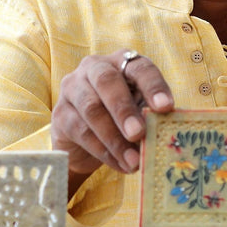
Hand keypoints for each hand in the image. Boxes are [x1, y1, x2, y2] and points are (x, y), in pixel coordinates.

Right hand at [51, 49, 173, 195]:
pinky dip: (103, 151)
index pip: (140, 67)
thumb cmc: (121, 119)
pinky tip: (120, 164)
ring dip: (114, 138)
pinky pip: (81, 131)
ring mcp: (73, 88)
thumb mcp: (140, 112)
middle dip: (125, 110)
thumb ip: (150, 116)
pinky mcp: (60, 113)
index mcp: (122, 62)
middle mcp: (94, 67)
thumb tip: (166, 133)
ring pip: (91, 109)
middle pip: (107, 82)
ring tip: (133, 161)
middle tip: (139, 134)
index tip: (166, 107)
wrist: (85, 142)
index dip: (154, 86)